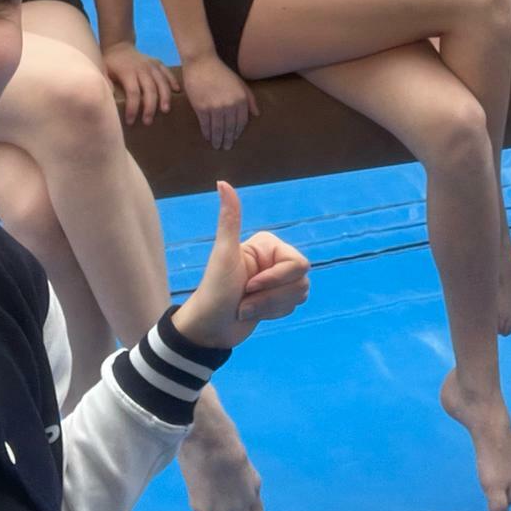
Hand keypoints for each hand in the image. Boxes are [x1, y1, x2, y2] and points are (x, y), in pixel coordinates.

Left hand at [103, 41, 179, 125]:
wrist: (118, 46)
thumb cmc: (110, 63)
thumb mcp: (103, 71)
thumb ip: (106, 82)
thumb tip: (109, 95)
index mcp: (127, 72)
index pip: (133, 93)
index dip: (133, 108)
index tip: (130, 121)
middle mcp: (142, 68)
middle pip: (150, 90)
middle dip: (150, 107)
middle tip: (148, 122)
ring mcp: (151, 65)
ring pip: (161, 82)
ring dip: (164, 97)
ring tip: (165, 110)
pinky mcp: (158, 62)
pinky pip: (167, 72)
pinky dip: (173, 81)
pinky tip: (177, 92)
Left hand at [172, 182, 310, 349]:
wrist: (209, 328)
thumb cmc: (215, 290)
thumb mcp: (224, 254)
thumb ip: (229, 219)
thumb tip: (222, 182)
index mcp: (268, 245)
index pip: (298, 264)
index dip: (276, 280)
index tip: (249, 286)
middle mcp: (276, 259)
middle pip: (301, 281)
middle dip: (272, 298)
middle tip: (245, 299)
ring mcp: (278, 280)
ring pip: (299, 295)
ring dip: (270, 308)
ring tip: (246, 307)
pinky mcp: (278, 298)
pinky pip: (293, 307)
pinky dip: (272, 314)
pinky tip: (253, 313)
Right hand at [181, 54, 260, 149]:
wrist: (202, 63)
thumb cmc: (221, 72)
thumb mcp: (240, 83)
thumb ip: (249, 99)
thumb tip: (256, 115)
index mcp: (241, 99)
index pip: (241, 122)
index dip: (238, 132)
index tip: (235, 139)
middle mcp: (230, 105)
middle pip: (230, 128)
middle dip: (228, 139)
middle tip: (226, 147)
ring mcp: (215, 107)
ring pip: (218, 129)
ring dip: (217, 139)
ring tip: (217, 146)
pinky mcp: (201, 108)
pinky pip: (205, 125)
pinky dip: (207, 133)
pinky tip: (208, 137)